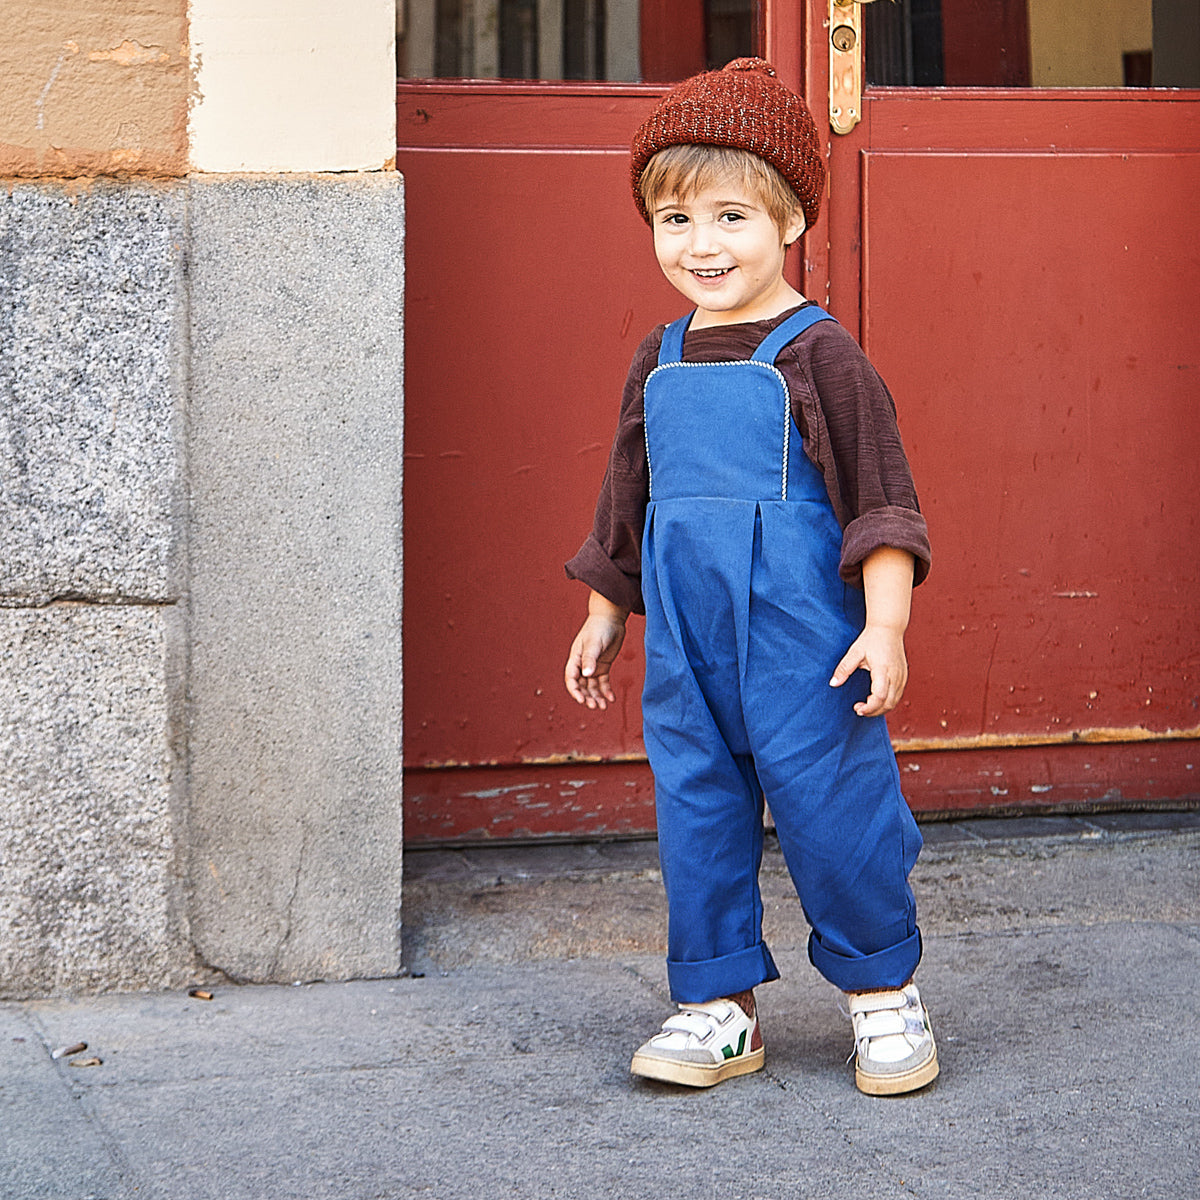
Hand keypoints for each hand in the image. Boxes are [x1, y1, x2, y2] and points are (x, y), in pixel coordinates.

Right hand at [564, 595, 628, 709]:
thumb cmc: (599, 628)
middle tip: (595, 706)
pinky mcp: (603, 666)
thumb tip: (586, 675)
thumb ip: (590, 659)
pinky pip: (603, 682)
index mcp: (576, 659)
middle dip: (587, 697)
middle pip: (581, 686)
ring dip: (596, 697)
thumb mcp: (594, 643)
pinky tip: (611, 699)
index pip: (571, 679)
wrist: (611, 618)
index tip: (582, 700)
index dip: (575, 691)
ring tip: (603, 707)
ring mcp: (593, 666)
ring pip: (592, 686)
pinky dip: (606, 691)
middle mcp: (582, 664)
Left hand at [829, 624, 908, 716]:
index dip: (869, 707)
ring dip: (881, 708)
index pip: (880, 696)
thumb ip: (844, 669)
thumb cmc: (871, 639)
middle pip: (888, 703)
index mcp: (883, 669)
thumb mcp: (854, 652)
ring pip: (895, 701)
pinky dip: (887, 702)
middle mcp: (896, 675)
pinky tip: (876, 700)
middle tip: (859, 709)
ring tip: (866, 706)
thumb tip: (832, 684)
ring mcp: (902, 676)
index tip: (857, 708)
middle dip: (874, 711)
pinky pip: (898, 695)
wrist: (888, 628)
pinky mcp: (904, 676)